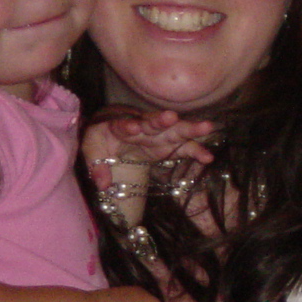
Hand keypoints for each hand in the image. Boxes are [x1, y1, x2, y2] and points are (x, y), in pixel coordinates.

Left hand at [81, 107, 214, 193]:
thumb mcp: (93, 151)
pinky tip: (208, 157)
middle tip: (172, 117)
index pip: (124, 124)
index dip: (129, 124)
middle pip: (154, 122)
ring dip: (190, 128)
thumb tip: (102, 185)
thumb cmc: (104, 141)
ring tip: (207, 127)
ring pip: (176, 129)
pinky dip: (197, 151)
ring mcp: (160, 135)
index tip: (134, 125)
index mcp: (121, 126)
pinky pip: (185, 147)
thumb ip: (96, 165)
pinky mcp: (170, 145)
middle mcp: (144, 127)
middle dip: (163, 120)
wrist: (118, 135)